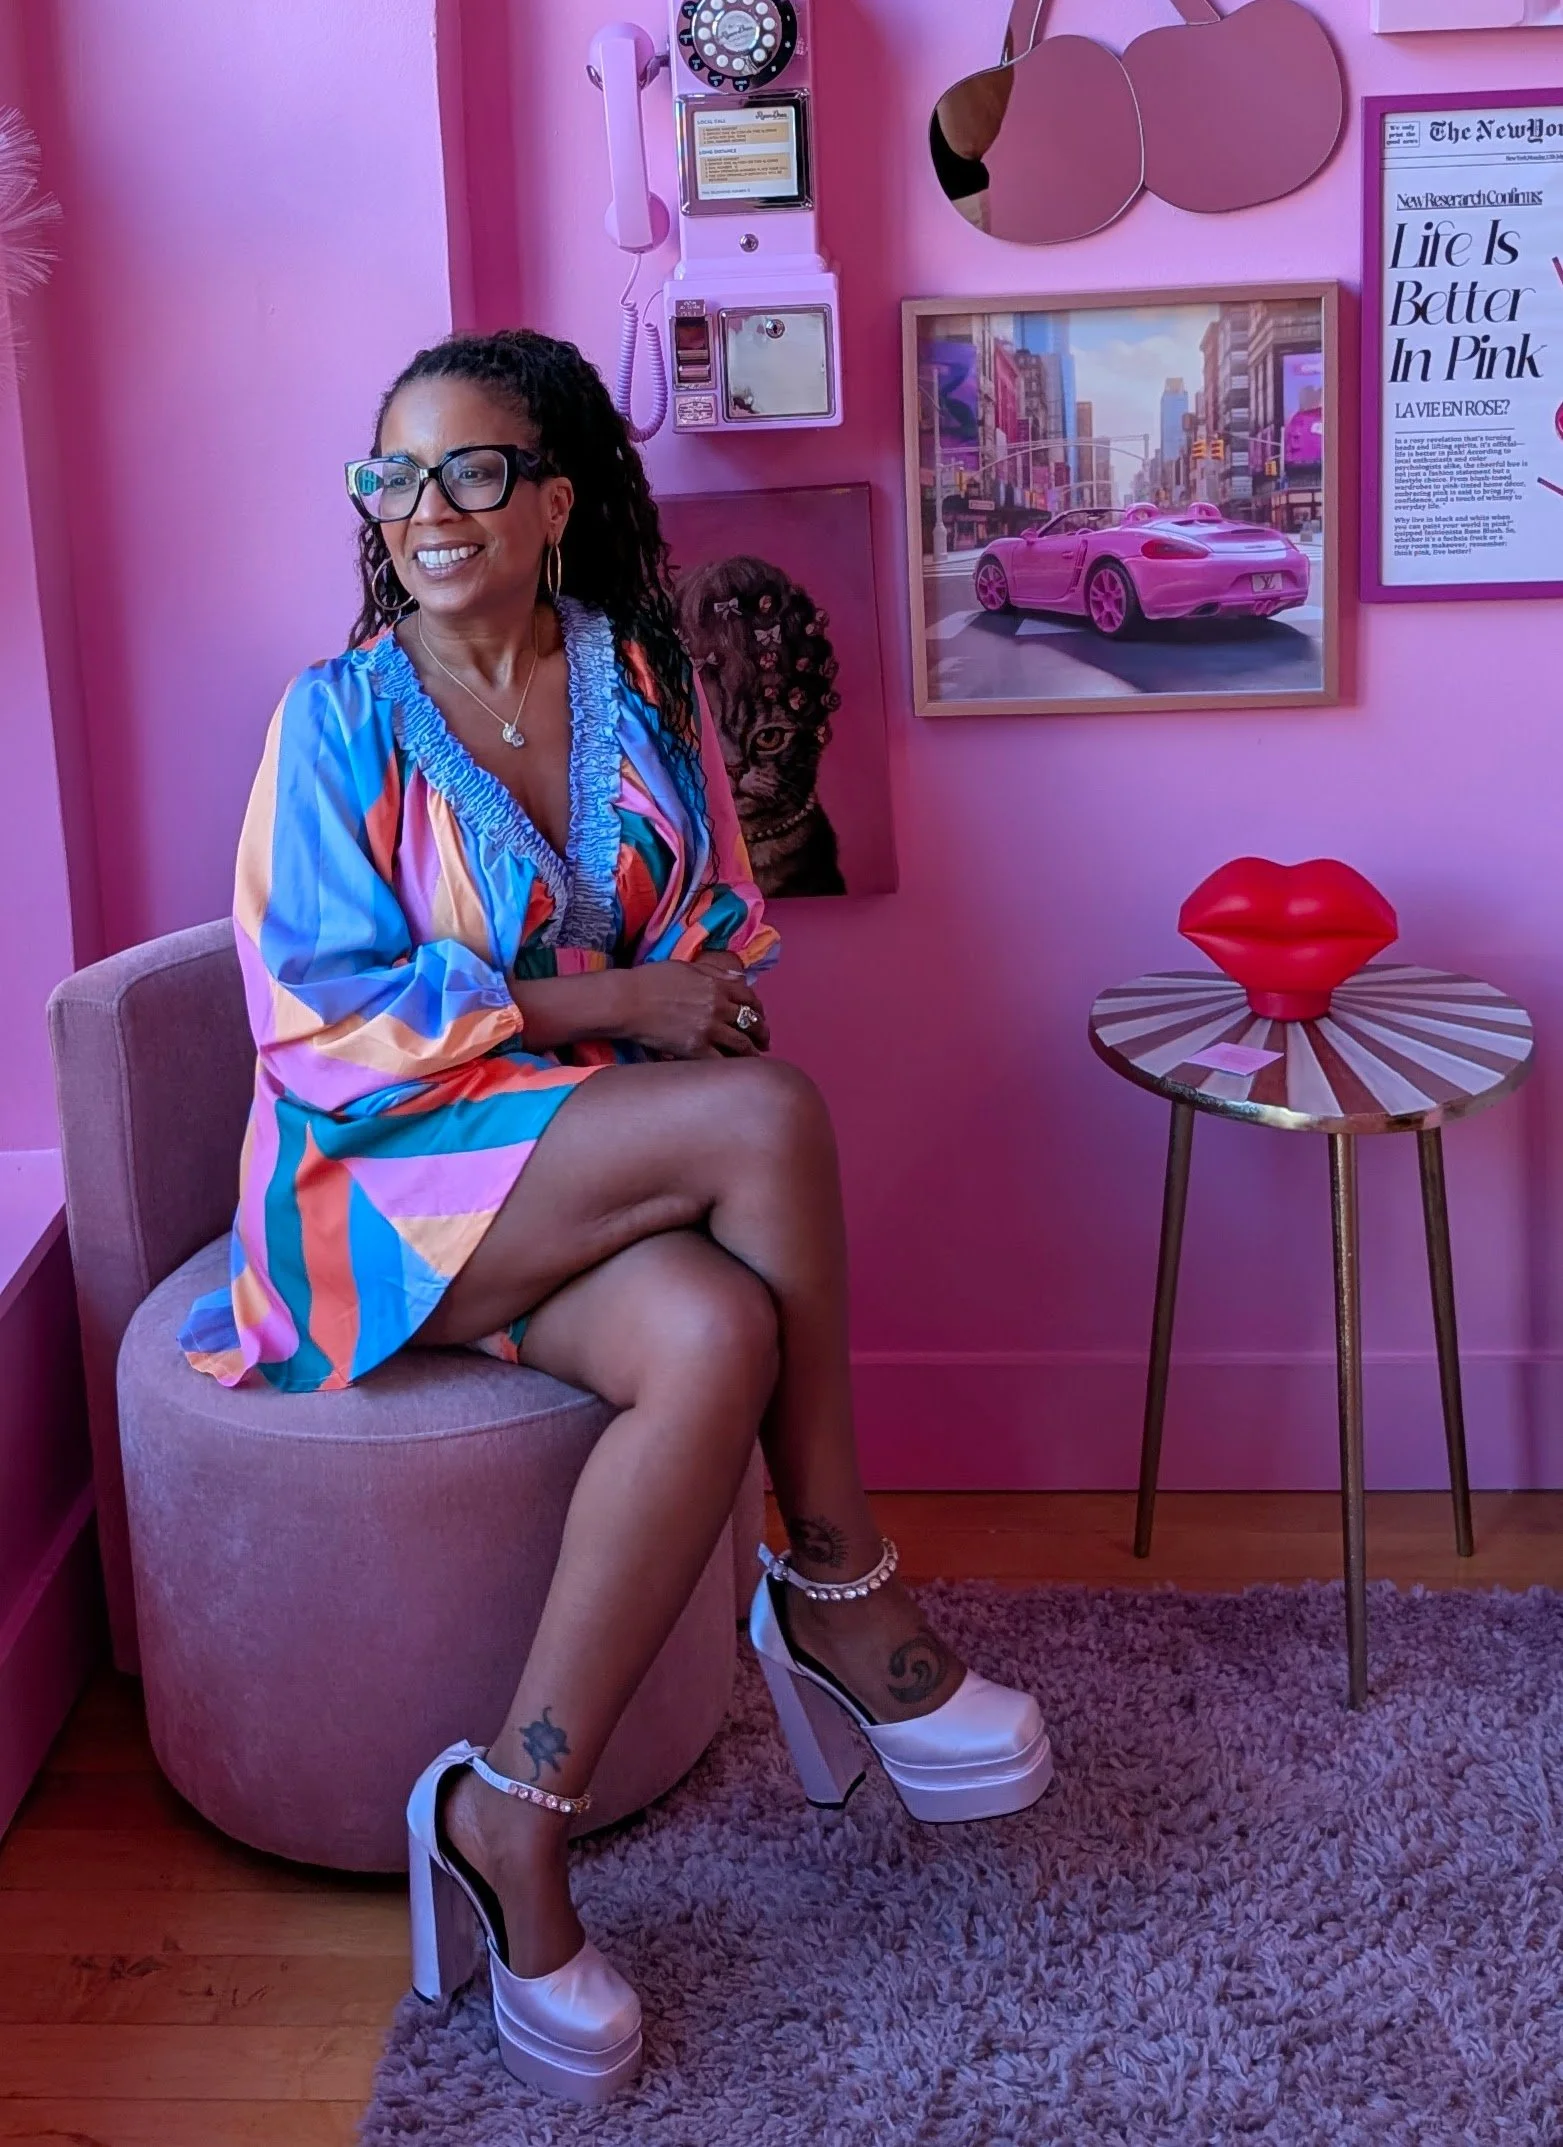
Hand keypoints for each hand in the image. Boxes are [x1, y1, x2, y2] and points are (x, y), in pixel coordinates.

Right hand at [622, 956, 768, 1058]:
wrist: (628, 1001)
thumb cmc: (651, 980)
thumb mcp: (687, 968)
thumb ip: (717, 973)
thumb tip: (740, 976)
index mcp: (717, 985)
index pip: (749, 997)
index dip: (758, 1008)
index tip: (760, 1016)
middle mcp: (719, 1007)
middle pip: (751, 1022)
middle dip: (761, 1032)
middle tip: (764, 1041)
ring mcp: (709, 1029)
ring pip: (741, 1044)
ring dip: (752, 1052)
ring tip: (755, 1058)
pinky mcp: (696, 1049)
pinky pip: (722, 1061)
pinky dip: (731, 1066)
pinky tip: (735, 1071)